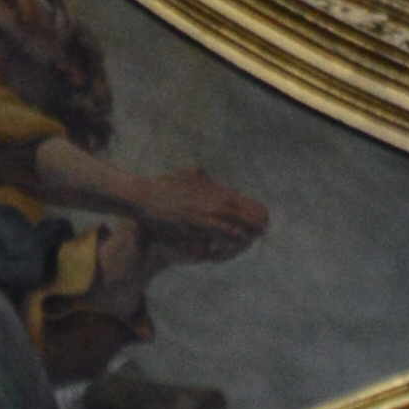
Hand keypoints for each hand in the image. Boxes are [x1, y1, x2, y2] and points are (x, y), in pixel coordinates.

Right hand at [133, 164, 266, 256]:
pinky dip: (229, 232)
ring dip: (246, 224)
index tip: (263, 213)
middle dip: (253, 216)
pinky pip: (215, 228)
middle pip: (237, 206)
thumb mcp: (179, 176)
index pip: (234, 196)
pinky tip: (240, 236)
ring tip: (260, 231)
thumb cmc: (158, 187)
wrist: (141, 197)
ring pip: (230, 217)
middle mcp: (206, 197)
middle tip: (267, 224)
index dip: (249, 206)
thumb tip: (201, 171)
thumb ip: (193, 176)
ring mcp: (200, 210)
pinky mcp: (192, 222)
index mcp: (206, 187)